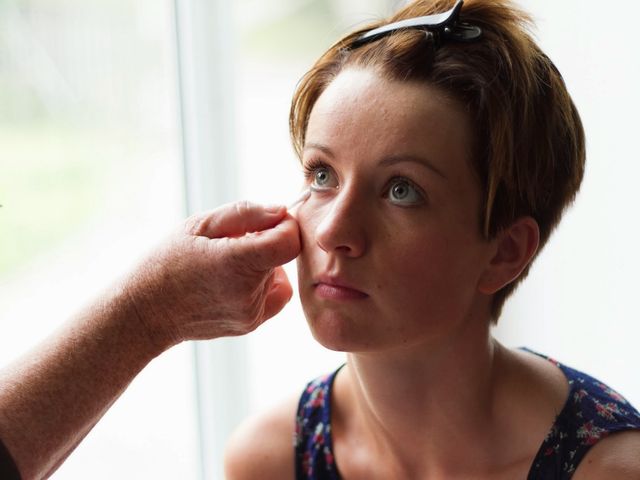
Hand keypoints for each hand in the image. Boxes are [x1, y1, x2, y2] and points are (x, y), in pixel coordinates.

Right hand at [124, 201, 300, 350]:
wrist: (145, 312)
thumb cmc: (166, 262)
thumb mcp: (199, 225)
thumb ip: (246, 213)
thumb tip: (281, 211)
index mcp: (235, 263)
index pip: (289, 241)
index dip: (284, 225)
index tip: (266, 221)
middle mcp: (248, 292)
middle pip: (282, 254)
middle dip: (265, 240)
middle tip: (231, 242)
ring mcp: (251, 313)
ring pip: (278, 273)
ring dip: (262, 262)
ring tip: (226, 263)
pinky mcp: (251, 324)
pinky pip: (276, 294)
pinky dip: (264, 282)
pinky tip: (236, 279)